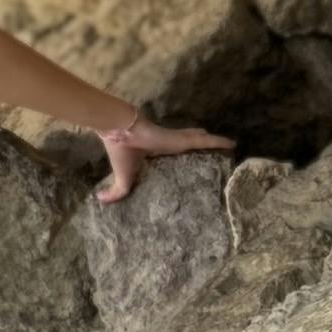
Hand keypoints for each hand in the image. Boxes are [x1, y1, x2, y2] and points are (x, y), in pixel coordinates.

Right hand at [94, 111, 229, 203]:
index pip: (173, 151)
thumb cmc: (122, 152)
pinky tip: (232, 144)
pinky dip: (219, 142)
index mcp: (156, 151)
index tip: (190, 156)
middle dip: (201, 143)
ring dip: (215, 143)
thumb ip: (116, 190)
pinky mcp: (184, 140)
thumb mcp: (122, 176)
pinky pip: (206, 142)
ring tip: (229, 144)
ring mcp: (178, 140)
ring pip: (201, 141)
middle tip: (215, 148)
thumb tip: (99, 200)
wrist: (120, 132)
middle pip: (191, 142)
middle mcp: (170, 144)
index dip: (182, 151)